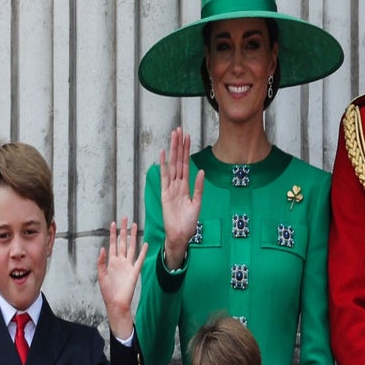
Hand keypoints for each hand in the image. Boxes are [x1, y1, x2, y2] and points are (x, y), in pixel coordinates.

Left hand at [97, 217, 148, 339]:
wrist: (116, 303)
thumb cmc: (108, 292)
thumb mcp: (100, 275)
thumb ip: (101, 262)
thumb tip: (103, 249)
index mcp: (111, 262)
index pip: (112, 244)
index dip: (113, 234)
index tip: (114, 223)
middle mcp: (120, 261)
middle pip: (122, 242)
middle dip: (123, 230)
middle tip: (125, 219)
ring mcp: (128, 265)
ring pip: (131, 247)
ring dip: (133, 237)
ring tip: (135, 226)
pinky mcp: (135, 272)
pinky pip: (139, 260)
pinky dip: (143, 252)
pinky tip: (145, 244)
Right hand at [159, 127, 204, 268]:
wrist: (180, 235)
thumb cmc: (188, 222)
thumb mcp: (197, 203)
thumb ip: (199, 187)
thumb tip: (201, 171)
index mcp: (185, 186)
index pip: (186, 164)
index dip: (186, 151)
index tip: (187, 137)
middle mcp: (177, 184)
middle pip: (178, 161)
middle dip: (179, 145)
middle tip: (179, 130)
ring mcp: (170, 188)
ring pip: (172, 165)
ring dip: (173, 150)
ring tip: (173, 136)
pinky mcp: (165, 194)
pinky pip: (164, 177)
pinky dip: (163, 165)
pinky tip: (163, 153)